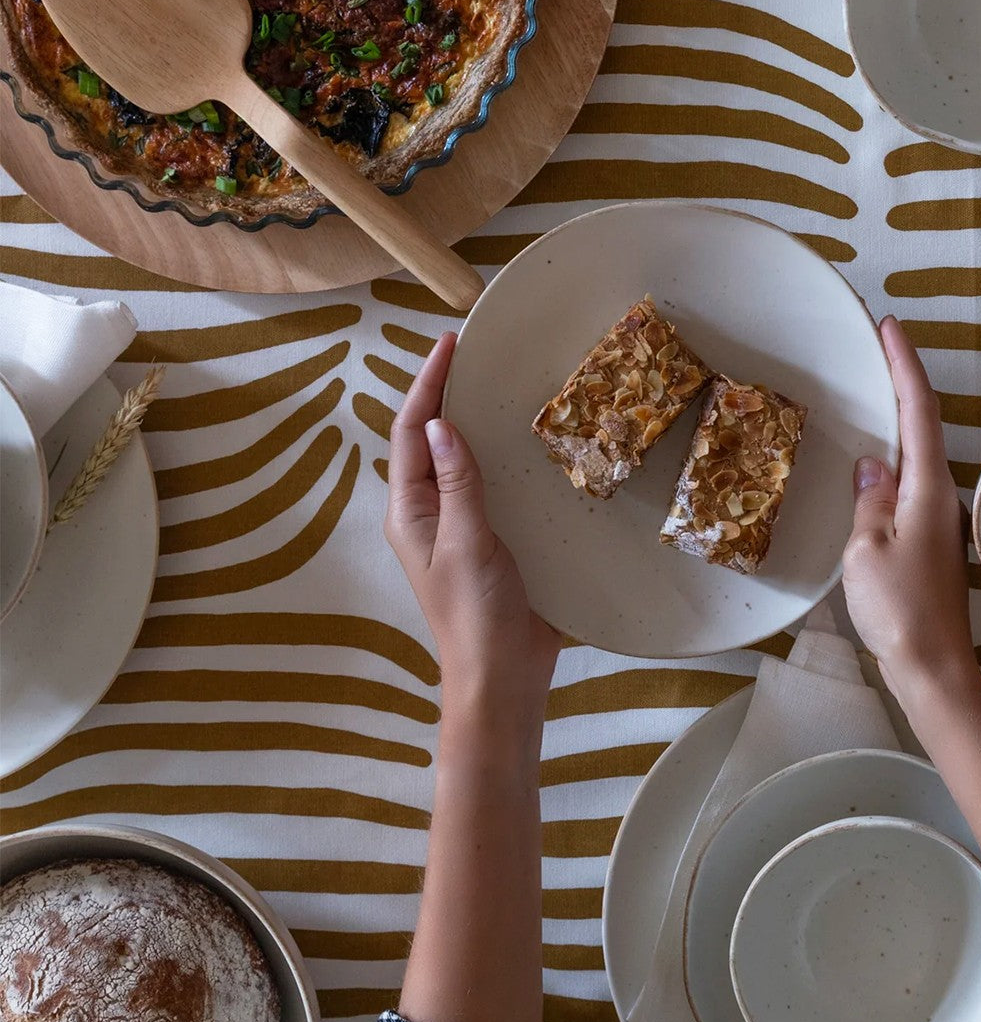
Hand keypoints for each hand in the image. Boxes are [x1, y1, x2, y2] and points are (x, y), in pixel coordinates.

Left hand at [385, 333, 560, 722]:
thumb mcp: (466, 543)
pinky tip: (528, 444)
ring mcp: (461, 526)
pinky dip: (503, 457)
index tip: (448, 345)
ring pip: (461, 461)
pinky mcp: (493, 540)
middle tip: (474, 354)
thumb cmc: (475, 614)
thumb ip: (457, 483)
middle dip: (446, 396)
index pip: (411, 434)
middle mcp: (430, 513)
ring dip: (475, 423)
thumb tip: (441, 424)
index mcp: (410, 511)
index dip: (427, 387)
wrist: (503, 675)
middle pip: (431, 441)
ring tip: (499, 385)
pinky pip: (492, 486)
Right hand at [841, 316, 977, 709]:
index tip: (889, 327)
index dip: (904, 366)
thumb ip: (869, 501)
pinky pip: (907, 485)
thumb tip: (871, 466)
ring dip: (895, 422)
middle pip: (922, 426)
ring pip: (915, 457)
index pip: (918, 411)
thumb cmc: (898, 609)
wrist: (932, 668)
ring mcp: (935, 520)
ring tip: (867, 395)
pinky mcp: (926, 542)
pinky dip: (891, 461)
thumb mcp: (867, 548)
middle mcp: (938, 497)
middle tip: (874, 349)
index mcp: (925, 489)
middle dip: (901, 384)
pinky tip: (870, 465)